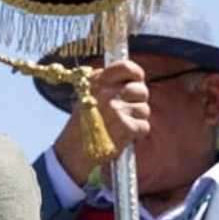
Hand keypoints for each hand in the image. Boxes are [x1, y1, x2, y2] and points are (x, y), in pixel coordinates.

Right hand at [54, 59, 150, 183]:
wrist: (74, 152)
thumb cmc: (82, 126)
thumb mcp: (86, 98)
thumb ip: (107, 87)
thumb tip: (134, 81)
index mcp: (97, 84)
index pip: (124, 67)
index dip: (136, 72)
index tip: (138, 79)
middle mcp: (107, 94)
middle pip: (141, 90)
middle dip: (139, 101)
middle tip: (129, 110)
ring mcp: (117, 110)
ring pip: (144, 109)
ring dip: (137, 120)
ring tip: (122, 127)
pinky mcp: (126, 128)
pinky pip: (144, 126)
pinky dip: (138, 134)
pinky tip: (125, 137)